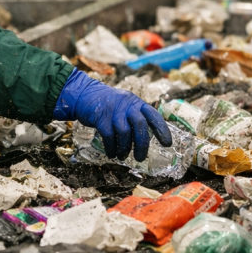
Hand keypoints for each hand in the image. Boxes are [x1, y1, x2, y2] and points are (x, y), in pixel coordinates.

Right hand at [53, 69, 171, 161]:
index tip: (167, 144)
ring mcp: (113, 110)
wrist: (84, 94)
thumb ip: (134, 116)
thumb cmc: (107, 104)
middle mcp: (126, 105)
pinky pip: (108, 136)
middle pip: (139, 125)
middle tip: (140, 157)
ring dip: (124, 148)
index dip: (162, 130)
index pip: (153, 115)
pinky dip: (111, 147)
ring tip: (122, 156)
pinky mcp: (99, 117)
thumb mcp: (124, 104)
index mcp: (135, 102)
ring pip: (124, 132)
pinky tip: (111, 153)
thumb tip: (145, 138)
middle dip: (142, 144)